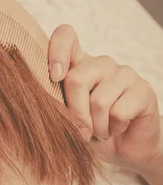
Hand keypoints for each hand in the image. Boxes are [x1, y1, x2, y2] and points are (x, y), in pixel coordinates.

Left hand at [48, 24, 161, 170]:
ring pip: (98, 101)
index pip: (66, 36)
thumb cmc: (90, 130)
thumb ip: (54, 102)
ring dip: (97, 127)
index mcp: (78, 63)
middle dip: (75, 113)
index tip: (54, 78)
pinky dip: (114, 129)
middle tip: (82, 130)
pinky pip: (118, 113)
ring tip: (101, 130)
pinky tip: (118, 128)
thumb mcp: (66, 116)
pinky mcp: (143, 89)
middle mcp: (101, 63)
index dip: (57, 51)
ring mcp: (124, 73)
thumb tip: (41, 103)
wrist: (124, 148)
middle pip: (76, 79)